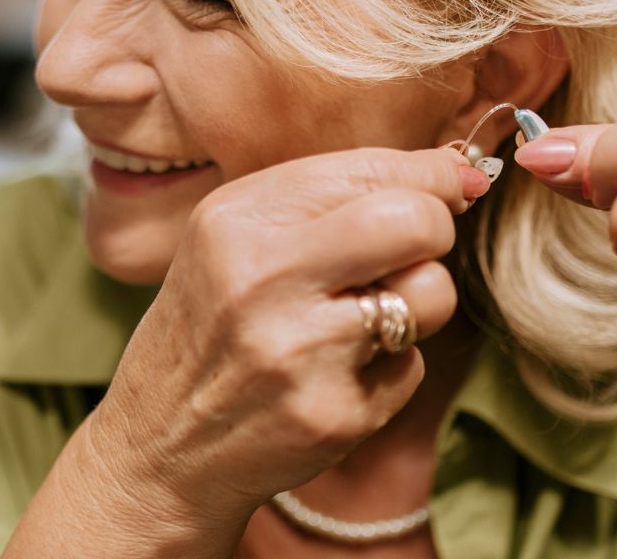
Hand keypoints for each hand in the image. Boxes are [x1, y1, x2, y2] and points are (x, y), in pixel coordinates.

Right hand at [84, 147, 487, 537]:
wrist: (159, 449)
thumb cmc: (211, 324)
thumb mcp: (236, 236)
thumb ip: (332, 194)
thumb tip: (457, 167)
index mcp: (237, 220)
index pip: (372, 168)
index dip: (434, 175)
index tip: (452, 184)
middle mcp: (264, 279)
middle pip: (416, 221)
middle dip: (437, 227)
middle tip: (412, 248)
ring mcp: (300, 353)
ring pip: (432, 294)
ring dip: (417, 303)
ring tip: (361, 317)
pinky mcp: (333, 416)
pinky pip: (413, 366)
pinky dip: (388, 367)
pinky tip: (334, 376)